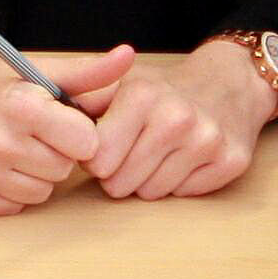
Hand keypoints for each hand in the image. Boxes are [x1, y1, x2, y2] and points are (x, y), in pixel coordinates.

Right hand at [0, 43, 130, 213]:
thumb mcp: (33, 69)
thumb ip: (86, 71)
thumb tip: (128, 57)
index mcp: (18, 106)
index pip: (85, 142)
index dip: (77, 131)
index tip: (62, 122)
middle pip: (63, 170)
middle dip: (56, 152)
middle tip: (32, 133)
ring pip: (41, 193)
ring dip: (34, 174)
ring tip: (13, 148)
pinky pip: (12, 207)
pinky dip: (9, 190)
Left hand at [82, 44, 277, 199]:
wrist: (228, 84)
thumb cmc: (165, 91)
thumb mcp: (122, 84)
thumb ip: (83, 101)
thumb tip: (47, 120)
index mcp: (142, 95)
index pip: (97, 159)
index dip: (95, 158)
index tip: (106, 147)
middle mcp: (176, 118)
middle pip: (120, 183)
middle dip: (119, 174)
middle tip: (133, 152)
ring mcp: (206, 140)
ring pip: (151, 193)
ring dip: (148, 180)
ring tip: (159, 154)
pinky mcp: (230, 161)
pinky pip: (183, 195)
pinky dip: (179, 183)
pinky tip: (184, 159)